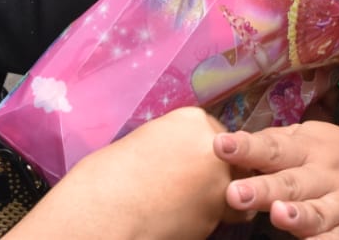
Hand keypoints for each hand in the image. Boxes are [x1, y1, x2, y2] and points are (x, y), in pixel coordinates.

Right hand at [6, 108, 242, 239]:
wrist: (106, 208)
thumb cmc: (113, 174)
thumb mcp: (148, 141)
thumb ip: (177, 144)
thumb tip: (188, 158)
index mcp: (193, 120)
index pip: (216, 135)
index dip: (202, 154)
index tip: (186, 166)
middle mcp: (214, 146)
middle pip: (231, 161)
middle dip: (216, 174)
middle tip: (188, 187)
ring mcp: (219, 179)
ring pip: (233, 191)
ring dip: (216, 198)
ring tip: (183, 205)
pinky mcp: (217, 213)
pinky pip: (220, 216)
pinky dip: (205, 219)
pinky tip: (178, 218)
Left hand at [215, 121, 338, 239]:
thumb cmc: (328, 157)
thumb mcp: (305, 140)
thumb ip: (270, 146)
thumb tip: (225, 145)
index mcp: (310, 149)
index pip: (274, 148)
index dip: (247, 148)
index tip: (221, 146)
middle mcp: (329, 176)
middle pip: (294, 184)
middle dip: (265, 190)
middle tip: (236, 193)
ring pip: (321, 214)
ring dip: (301, 217)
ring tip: (278, 215)